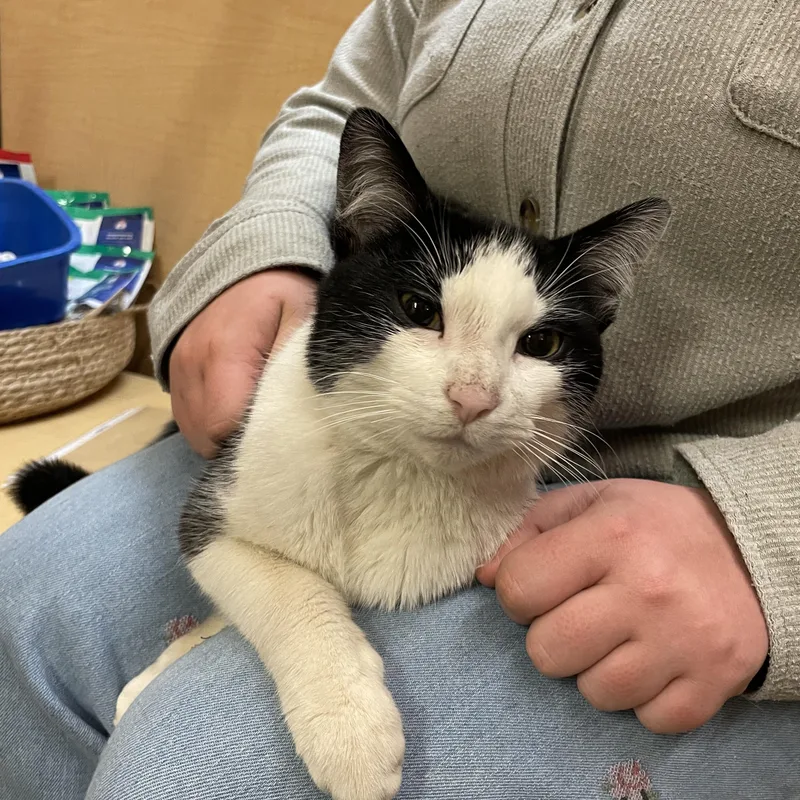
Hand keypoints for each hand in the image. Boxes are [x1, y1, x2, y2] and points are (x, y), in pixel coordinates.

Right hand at [169, 270, 316, 456]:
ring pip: (195, 432)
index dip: (254, 442)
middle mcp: (192, 365)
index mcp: (225, 352)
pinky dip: (210, 425)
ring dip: (223, 437)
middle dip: (240, 444)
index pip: (226, 424)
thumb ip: (298, 360)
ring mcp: (177, 371)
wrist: (243, 265)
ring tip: (257, 422)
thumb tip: (304, 406)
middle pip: (208, 435)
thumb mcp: (302, 315)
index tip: (283, 440)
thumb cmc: (281, 292)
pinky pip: (187, 419)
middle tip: (275, 435)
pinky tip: (237, 412)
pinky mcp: (173, 374)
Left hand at [476, 479, 768, 733]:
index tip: (543, 584)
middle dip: (551, 635)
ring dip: (595, 670)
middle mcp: (647, 591)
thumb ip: (528, 530)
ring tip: (618, 637)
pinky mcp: (713, 682)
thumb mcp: (591, 503)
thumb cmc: (654, 524)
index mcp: (611, 536)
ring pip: (594, 692)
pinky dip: (641, 698)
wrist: (750, 551)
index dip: (518, 591)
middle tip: (581, 614)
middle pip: (547, 652)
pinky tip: (652, 660)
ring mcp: (683, 642)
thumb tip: (483, 575)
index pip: (518, 590)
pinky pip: (646, 719)